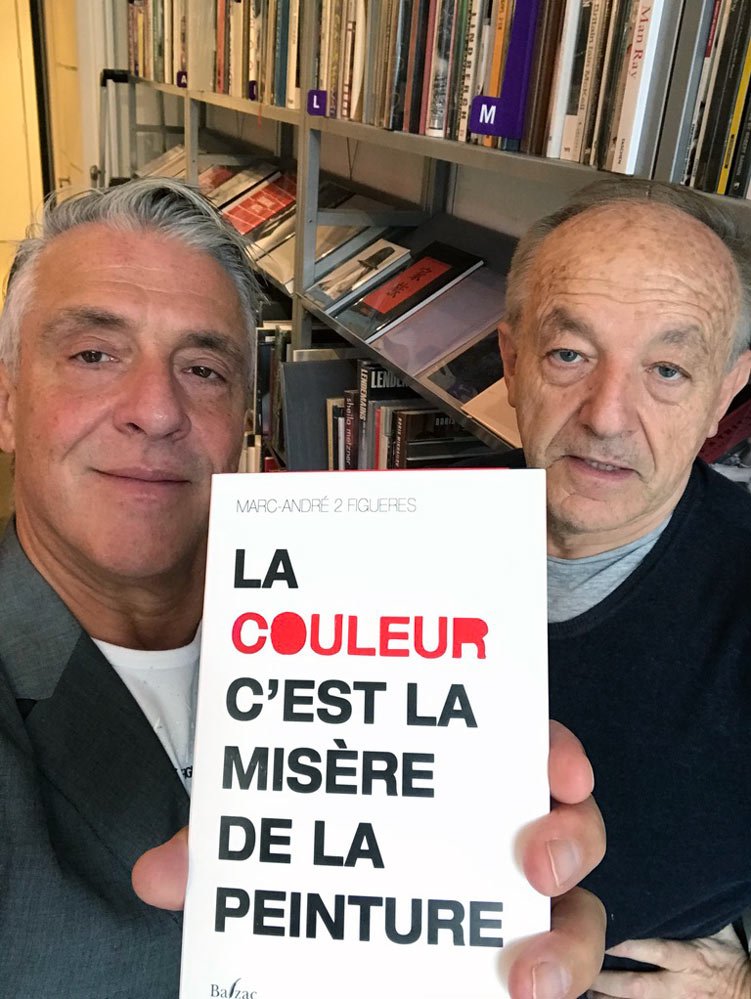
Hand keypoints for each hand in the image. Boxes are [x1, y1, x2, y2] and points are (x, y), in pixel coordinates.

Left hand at [132, 721, 606, 998]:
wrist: (306, 901)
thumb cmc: (304, 830)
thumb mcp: (267, 824)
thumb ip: (222, 844)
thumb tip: (158, 878)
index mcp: (455, 774)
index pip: (524, 747)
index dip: (553, 750)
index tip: (556, 765)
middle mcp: (496, 834)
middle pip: (571, 829)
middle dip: (573, 841)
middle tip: (537, 863)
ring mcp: (502, 903)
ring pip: (574, 917)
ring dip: (568, 947)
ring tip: (526, 980)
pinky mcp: (498, 959)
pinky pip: (538, 975)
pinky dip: (540, 989)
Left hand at [589, 925, 750, 998]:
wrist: (746, 992)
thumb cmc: (727, 957)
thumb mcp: (716, 931)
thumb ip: (689, 910)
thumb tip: (667, 881)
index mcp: (688, 957)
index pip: (654, 950)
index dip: (626, 945)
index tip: (602, 934)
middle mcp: (678, 984)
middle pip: (637, 984)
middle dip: (607, 977)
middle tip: (581, 964)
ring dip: (608, 996)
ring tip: (583, 986)